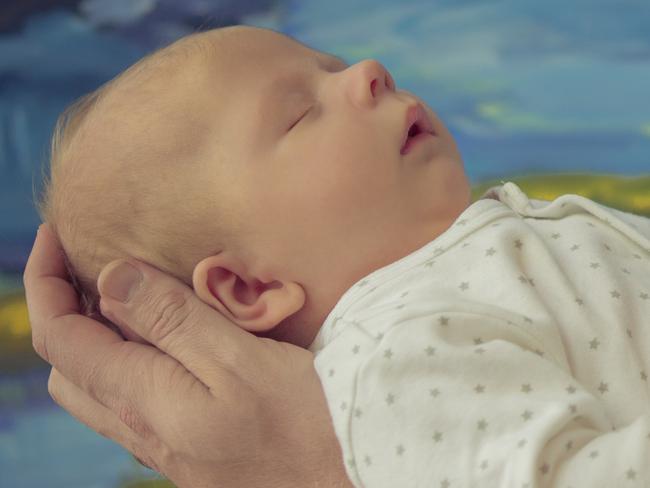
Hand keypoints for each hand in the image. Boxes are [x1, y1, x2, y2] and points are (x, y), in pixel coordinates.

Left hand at [24, 224, 352, 487]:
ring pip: (98, 387)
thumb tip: (111, 279)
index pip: (60, 337)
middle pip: (69, 366)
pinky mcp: (189, 447)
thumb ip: (170, 319)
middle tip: (87, 263)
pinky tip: (167, 340)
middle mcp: (142, 427)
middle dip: (63, 309)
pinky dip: (127, 359)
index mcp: (143, 400)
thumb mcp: (237, 359)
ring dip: (94, 336)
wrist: (345, 481)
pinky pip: (134, 401)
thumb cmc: (302, 421)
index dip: (44, 283)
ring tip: (124, 294)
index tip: (54, 235)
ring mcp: (164, 443)